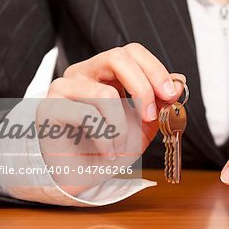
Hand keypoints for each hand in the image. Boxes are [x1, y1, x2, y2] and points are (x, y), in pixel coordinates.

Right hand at [36, 43, 184, 194]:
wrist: (82, 176)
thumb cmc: (110, 148)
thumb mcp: (143, 125)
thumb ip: (159, 103)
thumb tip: (179, 80)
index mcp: (105, 72)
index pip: (132, 52)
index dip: (155, 70)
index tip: (170, 95)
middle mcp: (83, 73)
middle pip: (118, 57)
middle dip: (142, 88)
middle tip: (150, 117)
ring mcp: (63, 87)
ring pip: (106, 94)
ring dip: (122, 127)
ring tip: (120, 146)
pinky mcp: (49, 108)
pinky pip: (87, 117)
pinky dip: (105, 140)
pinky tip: (106, 152)